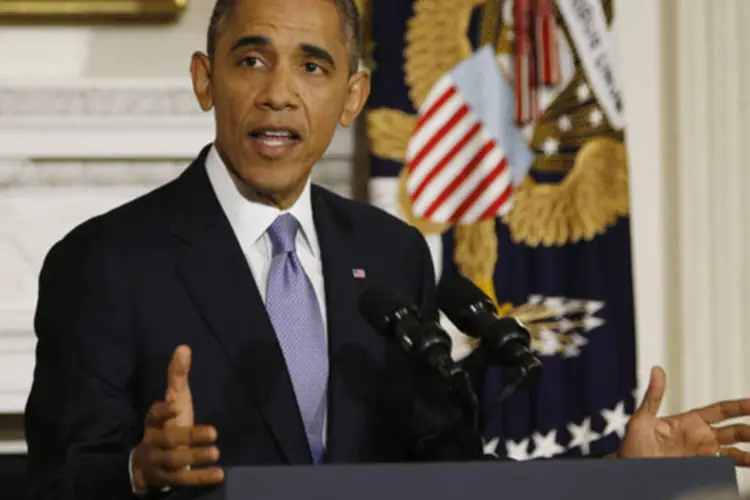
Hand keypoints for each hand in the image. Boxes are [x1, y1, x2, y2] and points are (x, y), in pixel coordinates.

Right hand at [131, 345, 223, 490]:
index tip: (175, 406)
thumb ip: (177, 376)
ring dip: (196, 457)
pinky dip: (202, 478)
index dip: (162, 411)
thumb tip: (184, 347)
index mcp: (154, 423)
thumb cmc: (167, 425)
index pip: (153, 415)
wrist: (147, 465)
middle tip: (214, 432)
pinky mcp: (169, 479)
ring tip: (216, 452)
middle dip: (190, 436)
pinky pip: (185, 480)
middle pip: (169, 440)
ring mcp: (160, 463)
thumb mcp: (173, 400)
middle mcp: (154, 442)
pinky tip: (219, 473)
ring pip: (175, 461)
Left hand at [619, 366, 749, 465]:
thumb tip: (657, 370)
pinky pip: (724, 469)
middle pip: (734, 431)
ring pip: (734, 452)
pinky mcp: (701, 471)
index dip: (739, 407)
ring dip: (747, 452)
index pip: (720, 411)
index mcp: (689, 422)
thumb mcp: (641, 420)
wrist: (629, 472)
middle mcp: (700, 438)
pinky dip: (738, 466)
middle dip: (748, 430)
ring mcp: (702, 455)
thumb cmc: (632, 446)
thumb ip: (653, 397)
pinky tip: (747, 462)